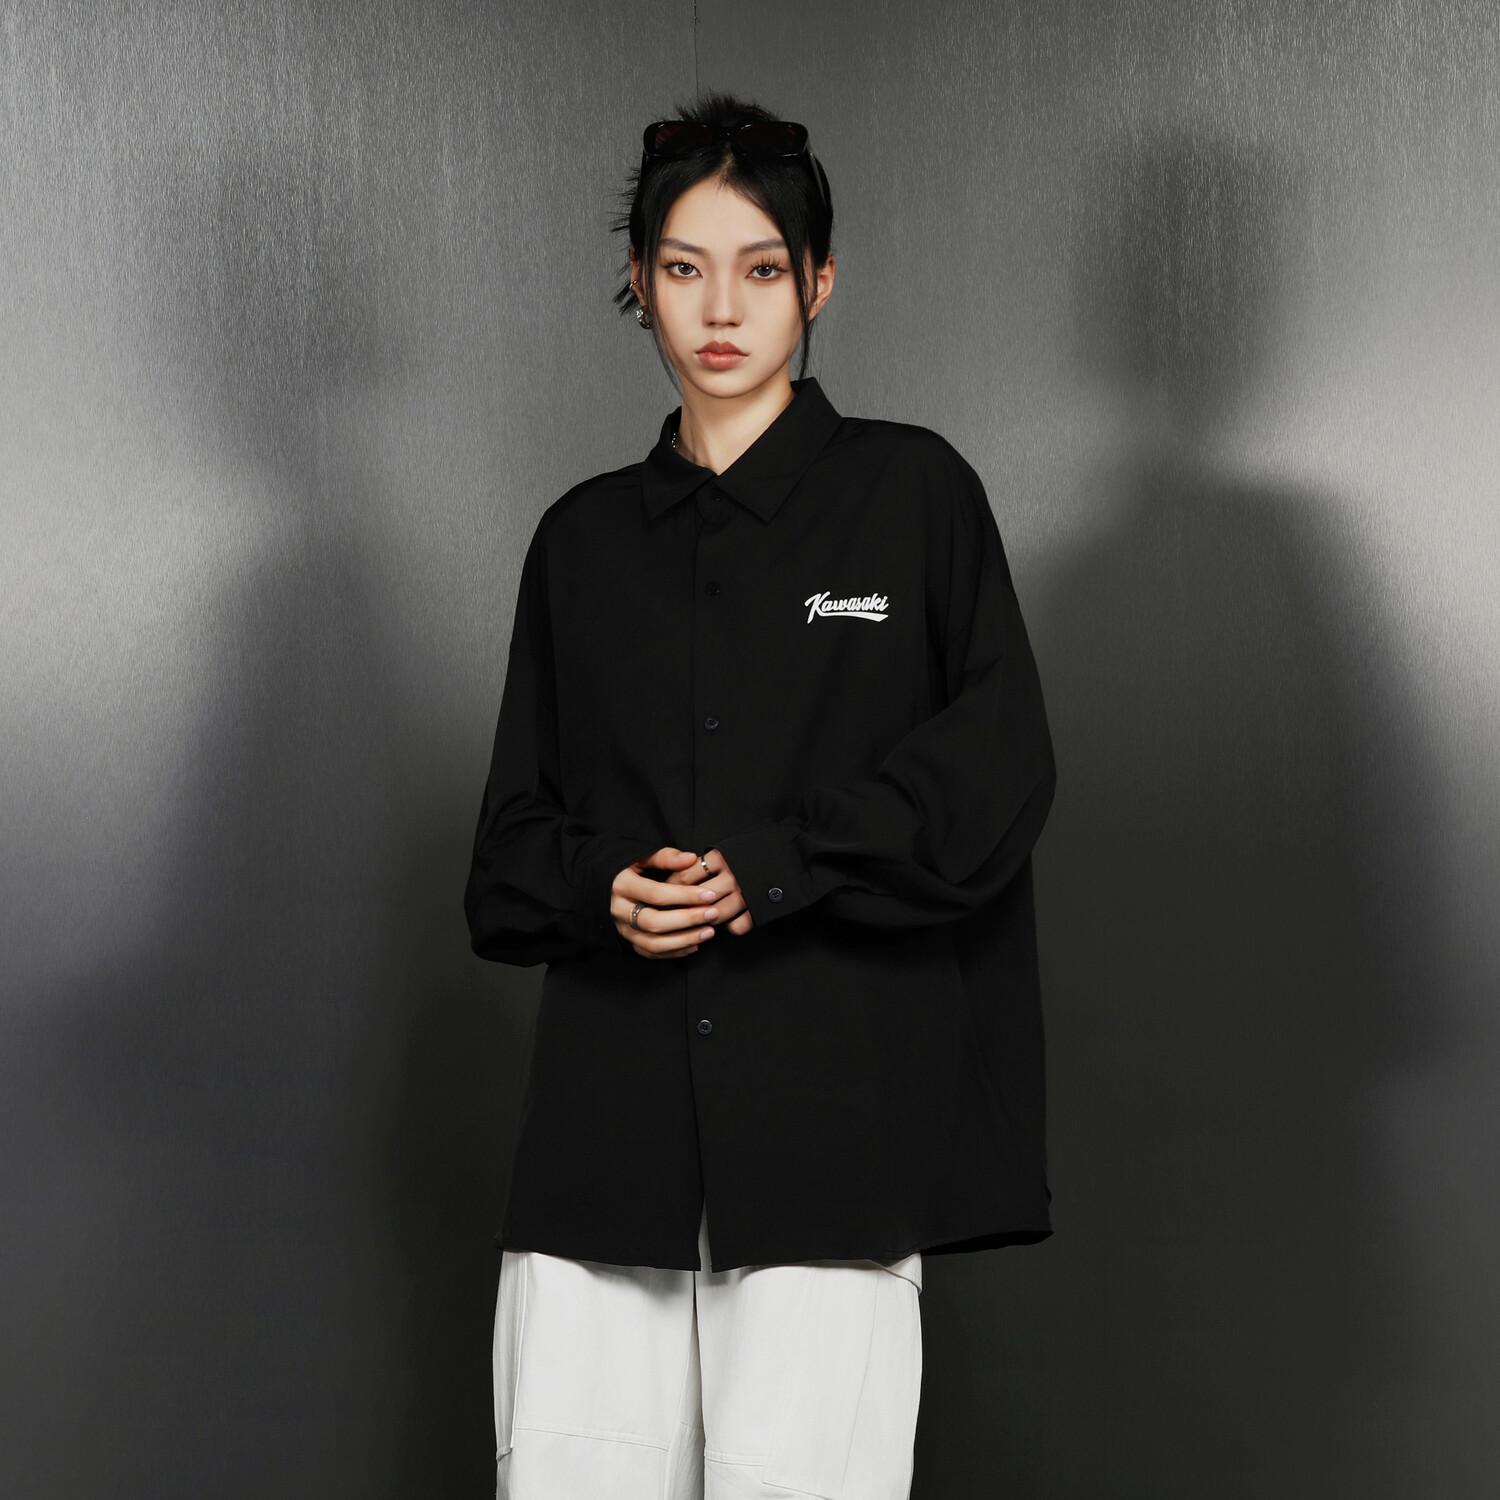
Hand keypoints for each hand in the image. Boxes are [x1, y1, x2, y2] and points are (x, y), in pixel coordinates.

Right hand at [608, 846, 740, 959]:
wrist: (599, 884)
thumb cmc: (624, 867)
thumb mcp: (639, 856)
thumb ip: (665, 856)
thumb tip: (692, 858)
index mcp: (621, 885)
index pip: (656, 894)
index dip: (684, 895)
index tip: (709, 895)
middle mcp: (618, 910)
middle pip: (653, 922)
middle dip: (687, 919)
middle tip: (713, 914)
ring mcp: (621, 928)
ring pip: (652, 943)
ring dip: (684, 940)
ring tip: (709, 932)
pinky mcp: (626, 940)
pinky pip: (649, 953)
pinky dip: (673, 952)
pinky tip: (694, 944)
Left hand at [660, 845, 752, 935]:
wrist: (785, 854)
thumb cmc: (747, 851)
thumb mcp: (723, 848)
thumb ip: (699, 861)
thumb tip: (671, 879)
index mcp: (720, 857)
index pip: (685, 876)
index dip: (672, 887)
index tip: (665, 892)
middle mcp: (733, 875)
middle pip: (698, 898)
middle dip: (685, 906)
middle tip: (675, 911)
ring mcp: (746, 894)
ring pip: (716, 914)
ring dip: (706, 919)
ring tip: (699, 919)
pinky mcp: (759, 909)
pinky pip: (739, 926)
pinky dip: (732, 927)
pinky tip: (726, 923)